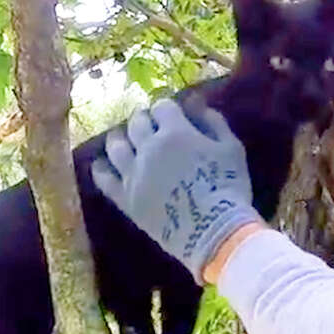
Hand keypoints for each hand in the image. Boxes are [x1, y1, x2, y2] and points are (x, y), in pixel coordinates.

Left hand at [92, 98, 262, 283]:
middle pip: (137, 123)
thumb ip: (213, 121)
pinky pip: (104, 179)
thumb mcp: (232, 149)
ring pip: (116, 146)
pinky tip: (102, 164)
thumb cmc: (228, 187)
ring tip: (123, 138)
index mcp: (175, 132)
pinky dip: (101, 168)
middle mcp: (148, 147)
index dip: (167, 107)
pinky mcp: (125, 198)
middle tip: (149, 122)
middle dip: (143, 118)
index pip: (162, 107)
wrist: (213, 231)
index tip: (172, 112)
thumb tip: (195, 102)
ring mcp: (133, 173)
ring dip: (119, 137)